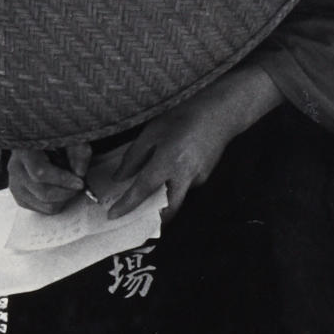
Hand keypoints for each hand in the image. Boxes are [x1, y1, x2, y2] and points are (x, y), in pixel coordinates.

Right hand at [8, 144, 91, 212]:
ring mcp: (14, 184)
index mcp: (25, 151)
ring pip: (43, 204)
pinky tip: (59, 190)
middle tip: (79, 186)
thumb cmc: (55, 141)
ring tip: (69, 187)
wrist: (37, 145)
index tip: (80, 183)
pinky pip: (41, 209)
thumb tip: (79, 173)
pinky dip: (55, 204)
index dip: (63, 180)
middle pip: (42, 192)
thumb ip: (78, 152)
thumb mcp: (69, 139)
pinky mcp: (18, 196)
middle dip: (66, 193)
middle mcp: (15, 168)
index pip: (40, 172)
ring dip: (63, 199)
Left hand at [107, 63, 282, 222]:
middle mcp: (184, 176)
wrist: (219, 114)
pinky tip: (173, 169)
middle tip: (138, 218)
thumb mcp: (152, 132)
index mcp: (168, 161)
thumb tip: (120, 178)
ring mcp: (198, 179)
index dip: (127, 204)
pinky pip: (185, 186)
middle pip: (168, 210)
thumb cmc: (183, 117)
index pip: (143, 189)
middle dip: (154, 218)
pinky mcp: (205, 177)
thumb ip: (134, 157)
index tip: (113, 215)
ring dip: (163, 201)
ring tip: (152, 193)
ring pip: (177, 198)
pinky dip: (175, 183)